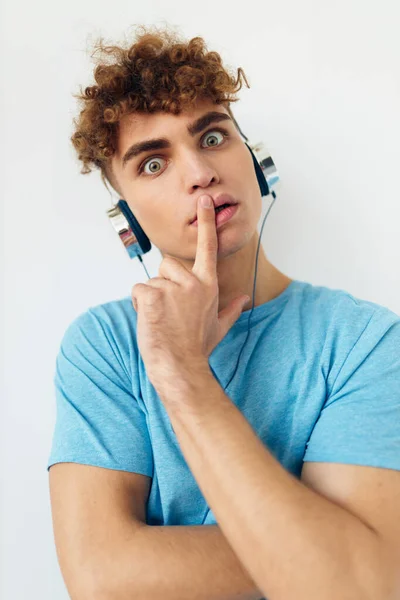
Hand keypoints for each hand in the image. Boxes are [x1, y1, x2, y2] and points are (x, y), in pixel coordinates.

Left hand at [131, 194, 249, 390]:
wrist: (181, 366)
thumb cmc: (198, 347)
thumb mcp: (219, 326)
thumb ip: (232, 309)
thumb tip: (246, 299)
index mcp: (208, 285)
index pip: (207, 247)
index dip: (206, 222)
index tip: (204, 200)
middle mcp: (192, 282)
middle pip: (167, 265)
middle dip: (163, 283)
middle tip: (169, 310)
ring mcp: (173, 288)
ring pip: (151, 281)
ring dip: (150, 298)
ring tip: (161, 319)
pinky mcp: (153, 296)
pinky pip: (138, 291)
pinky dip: (139, 305)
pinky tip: (150, 320)